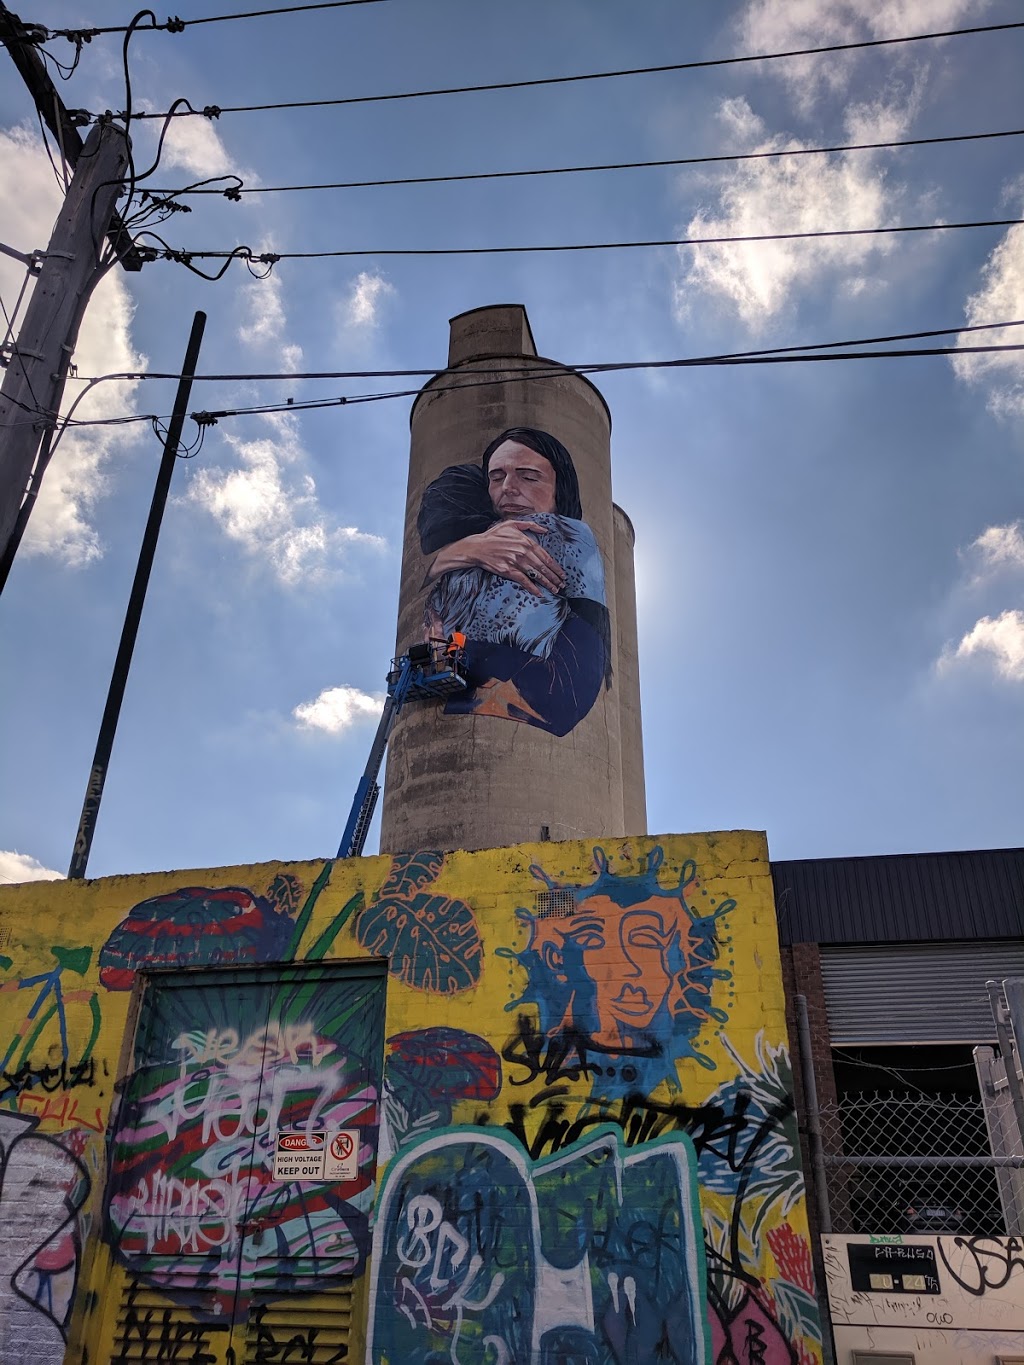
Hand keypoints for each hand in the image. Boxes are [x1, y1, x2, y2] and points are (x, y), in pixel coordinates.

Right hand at [427, 520, 565, 596]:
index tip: (562, 573)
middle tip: (562, 584)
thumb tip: (545, 530)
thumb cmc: (494, 535)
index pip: (546, 556)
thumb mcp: (511, 524)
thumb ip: (530, 525)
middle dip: (554, 577)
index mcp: (526, 541)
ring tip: (555, 589)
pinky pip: (524, 581)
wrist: (477, 547)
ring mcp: (516, 562)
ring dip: (547, 583)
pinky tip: (539, 593)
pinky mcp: (508, 571)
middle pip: (543, 567)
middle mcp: (523, 552)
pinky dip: (532, 588)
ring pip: (536, 574)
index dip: (555, 566)